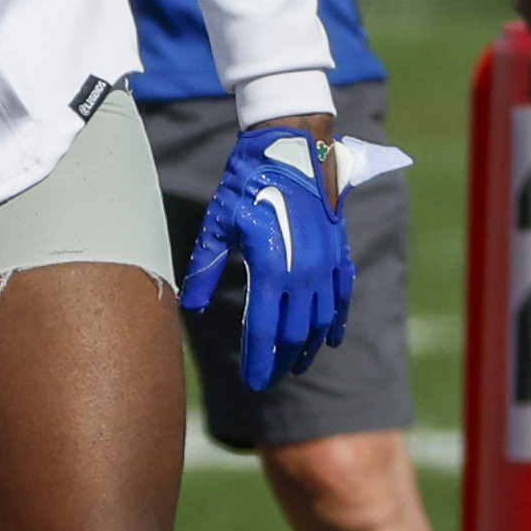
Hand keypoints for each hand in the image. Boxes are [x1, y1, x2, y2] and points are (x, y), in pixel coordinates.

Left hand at [175, 121, 411, 392]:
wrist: (293, 147)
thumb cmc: (248, 184)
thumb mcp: (218, 224)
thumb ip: (205, 269)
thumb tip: (188, 309)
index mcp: (271, 269)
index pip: (263, 332)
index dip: (257, 362)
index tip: (251, 383)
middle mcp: (303, 274)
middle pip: (293, 335)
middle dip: (280, 362)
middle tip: (267, 381)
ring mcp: (326, 265)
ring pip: (320, 322)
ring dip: (307, 349)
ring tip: (293, 366)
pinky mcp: (339, 254)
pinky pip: (342, 299)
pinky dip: (336, 323)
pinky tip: (328, 341)